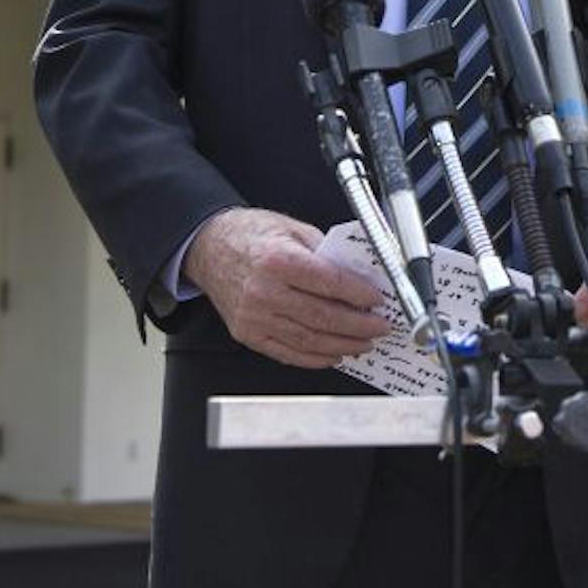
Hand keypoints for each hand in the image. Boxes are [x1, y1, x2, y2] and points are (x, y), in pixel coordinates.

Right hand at [184, 208, 391, 367]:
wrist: (208, 248)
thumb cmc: (249, 235)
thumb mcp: (292, 229)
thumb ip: (326, 252)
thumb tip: (360, 274)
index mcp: (278, 260)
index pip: (330, 283)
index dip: (359, 295)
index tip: (377, 300)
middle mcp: (264, 291)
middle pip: (322, 317)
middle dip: (358, 326)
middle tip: (379, 327)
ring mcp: (254, 317)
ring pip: (308, 339)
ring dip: (342, 345)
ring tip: (363, 343)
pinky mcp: (248, 334)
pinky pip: (287, 353)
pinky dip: (315, 358)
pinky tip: (334, 354)